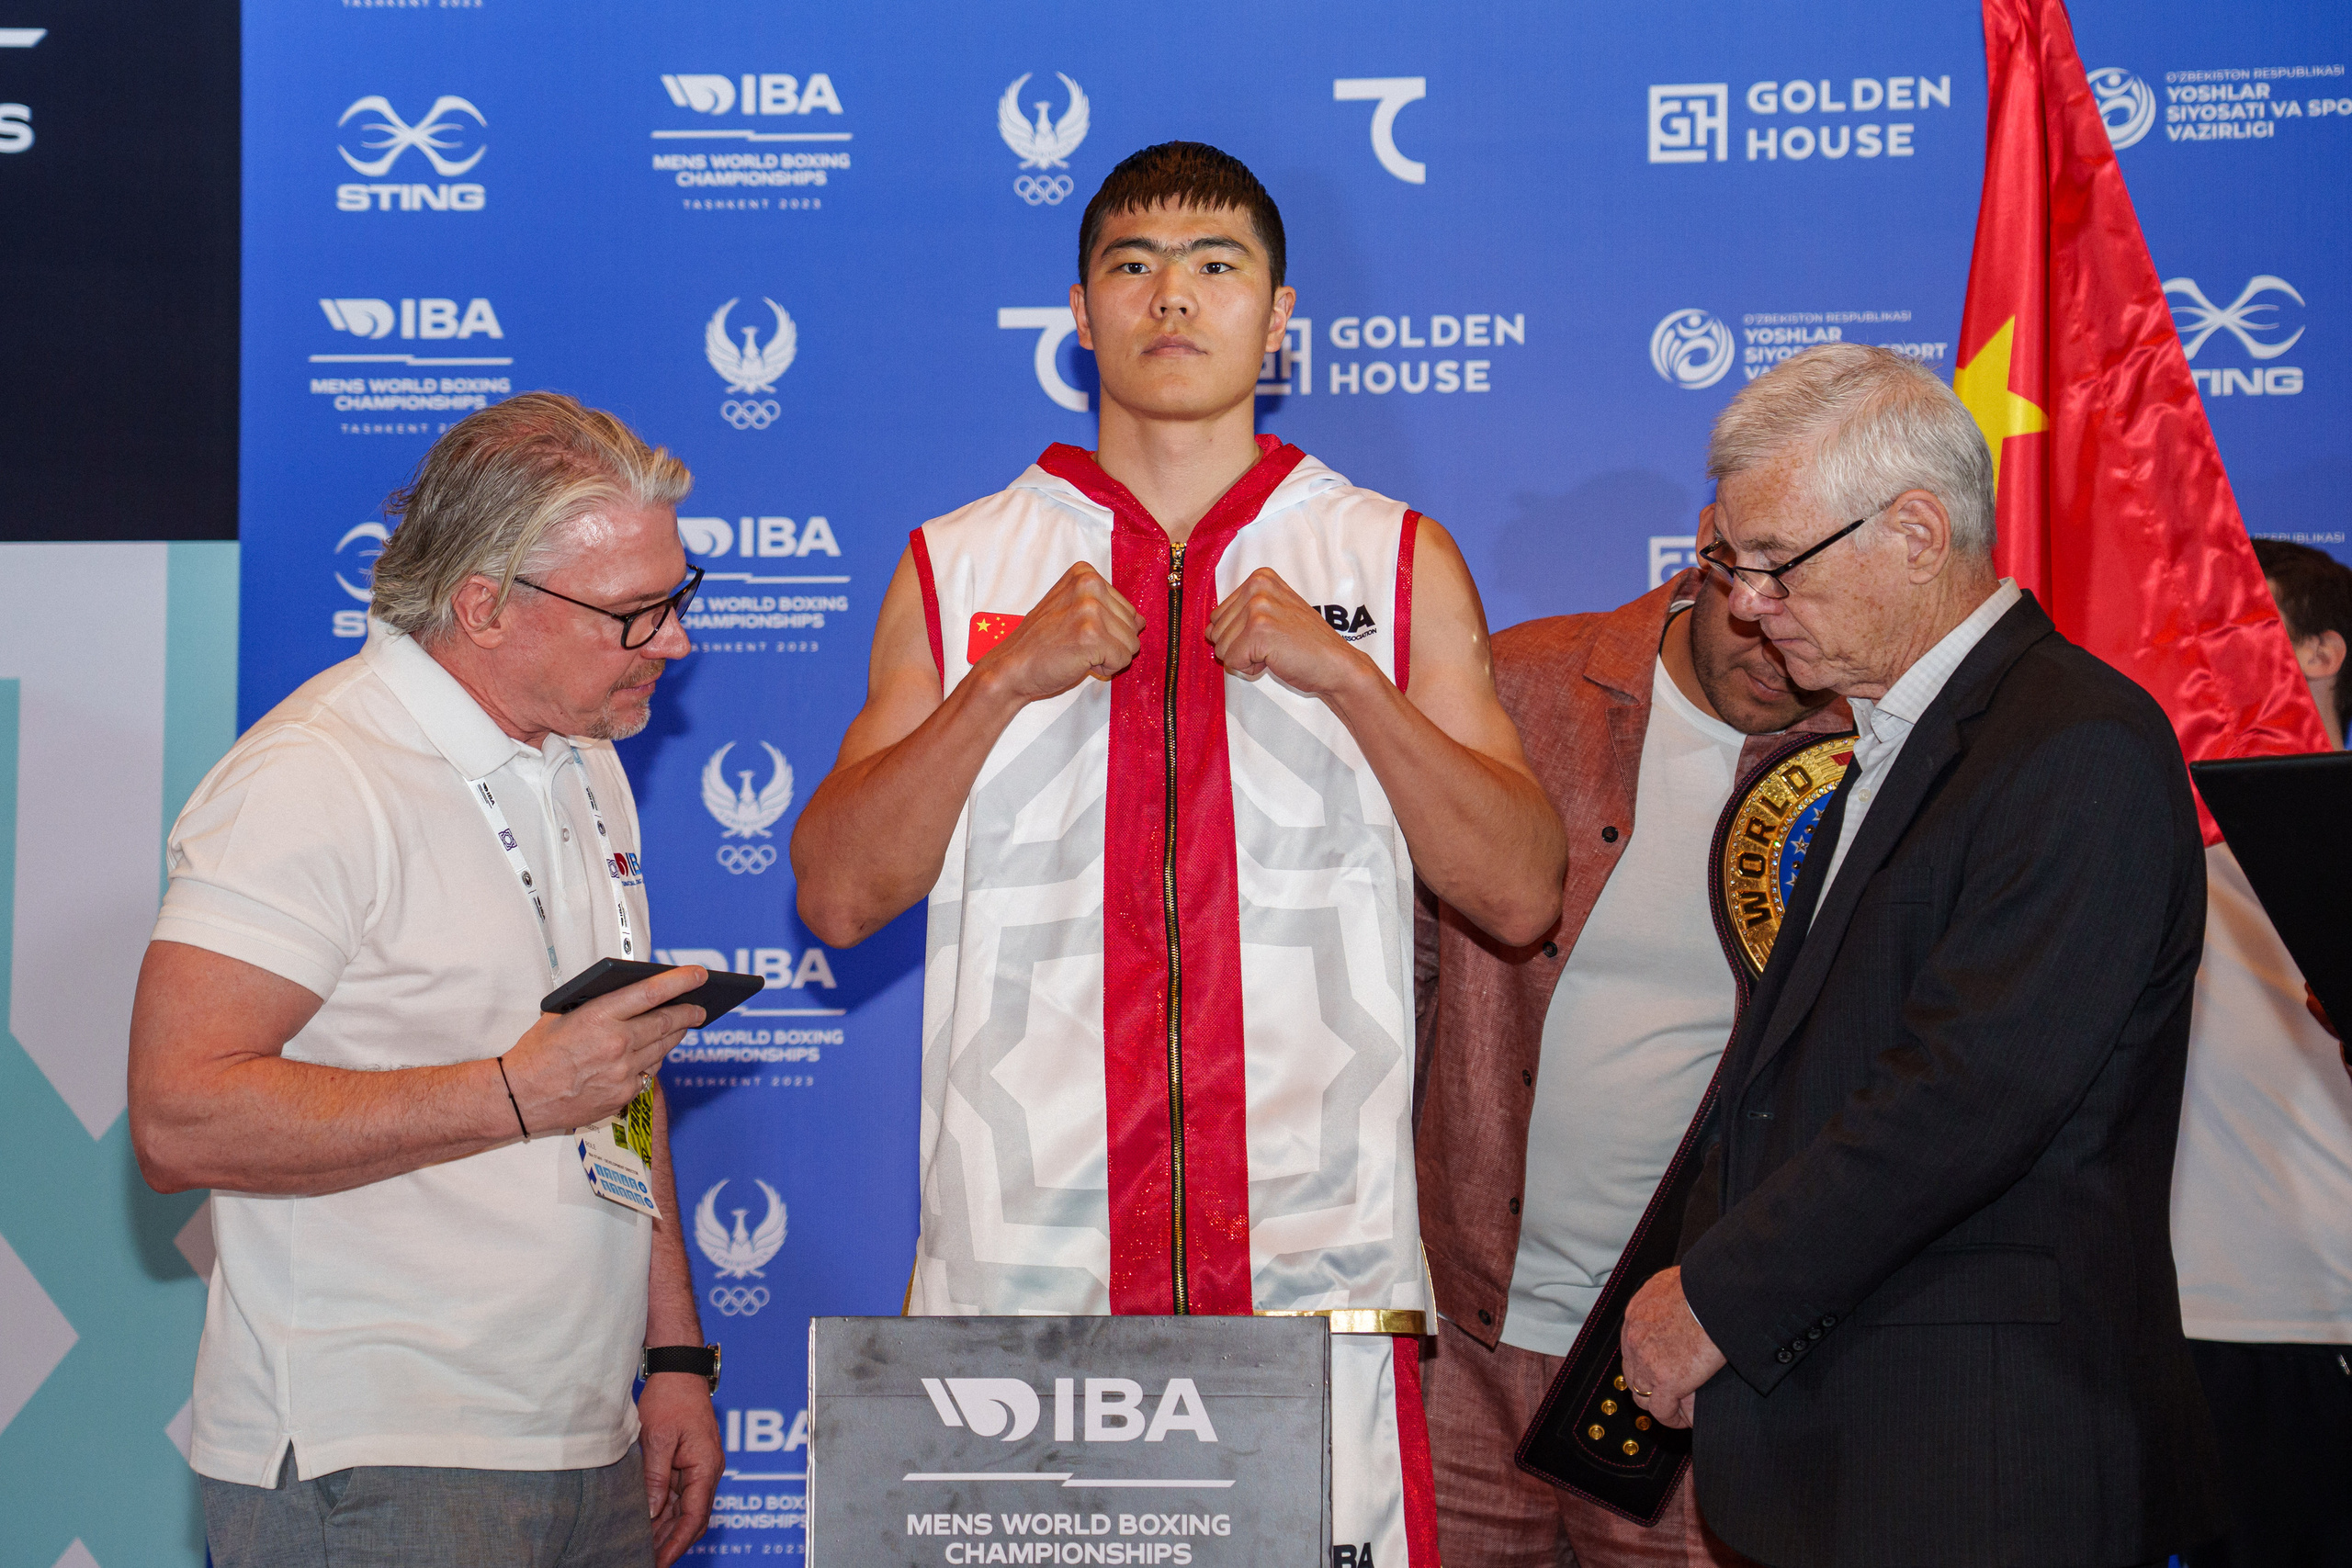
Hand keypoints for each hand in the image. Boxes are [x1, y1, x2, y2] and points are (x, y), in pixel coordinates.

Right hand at [502, 966, 707, 1132]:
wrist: (519, 1097)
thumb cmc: (536, 1053)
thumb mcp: (561, 1014)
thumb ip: (597, 1004)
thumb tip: (630, 995)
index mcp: (599, 1017)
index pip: (651, 992)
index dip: (680, 981)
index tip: (699, 975)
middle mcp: (616, 1044)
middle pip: (666, 1023)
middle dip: (688, 1012)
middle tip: (700, 1007)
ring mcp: (622, 1072)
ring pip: (662, 1049)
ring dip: (674, 1036)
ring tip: (681, 1026)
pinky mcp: (623, 1095)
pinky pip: (649, 1073)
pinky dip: (654, 1061)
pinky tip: (654, 1054)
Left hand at [640, 1371, 722, 1566]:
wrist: (679, 1370)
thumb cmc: (671, 1398)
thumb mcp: (658, 1439)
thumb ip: (656, 1477)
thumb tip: (651, 1512)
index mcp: (706, 1466)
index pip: (696, 1516)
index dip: (678, 1543)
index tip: (661, 1562)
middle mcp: (707, 1470)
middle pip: (693, 1517)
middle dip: (672, 1542)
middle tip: (648, 1561)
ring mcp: (699, 1467)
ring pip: (685, 1508)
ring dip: (667, 1528)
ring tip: (644, 1548)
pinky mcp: (689, 1462)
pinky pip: (679, 1494)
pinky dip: (665, 1511)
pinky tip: (648, 1523)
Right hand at [982, 562, 1142, 701]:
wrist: (1013, 667)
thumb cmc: (1042, 643)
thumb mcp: (1074, 613)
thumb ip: (1107, 611)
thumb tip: (1141, 621)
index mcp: (1085, 573)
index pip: (1127, 608)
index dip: (1107, 629)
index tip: (1077, 630)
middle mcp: (1089, 584)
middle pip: (1133, 625)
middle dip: (1111, 643)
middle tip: (1076, 644)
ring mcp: (1090, 608)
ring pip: (1131, 644)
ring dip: (1108, 656)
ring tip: (1078, 652)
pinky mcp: (1091, 635)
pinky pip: (1122, 660)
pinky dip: (1105, 669)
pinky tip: (1079, 661)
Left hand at [1205, 567, 1374, 697]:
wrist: (1335, 664)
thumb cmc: (1305, 645)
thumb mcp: (1272, 615)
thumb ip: (1239, 617)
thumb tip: (1208, 630)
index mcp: (1260, 577)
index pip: (1218, 614)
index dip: (1240, 634)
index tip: (1271, 633)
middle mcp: (1258, 586)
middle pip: (1216, 630)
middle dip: (1240, 647)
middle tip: (1273, 644)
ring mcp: (1258, 607)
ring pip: (1221, 647)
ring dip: (1246, 658)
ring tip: (1275, 651)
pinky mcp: (1259, 631)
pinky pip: (1232, 660)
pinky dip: (1250, 669)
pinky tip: (1274, 660)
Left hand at [1619, 1267, 1726, 1429]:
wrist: (1716, 1294)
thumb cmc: (1705, 1284)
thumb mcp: (1673, 1282)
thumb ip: (1666, 1295)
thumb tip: (1675, 1296)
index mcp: (1636, 1313)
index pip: (1631, 1347)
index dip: (1645, 1362)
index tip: (1658, 1370)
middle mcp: (1634, 1338)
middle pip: (1632, 1373)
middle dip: (1648, 1386)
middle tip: (1668, 1394)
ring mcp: (1647, 1362)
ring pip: (1642, 1396)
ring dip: (1660, 1405)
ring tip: (1677, 1411)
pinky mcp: (1667, 1381)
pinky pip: (1662, 1411)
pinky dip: (1672, 1419)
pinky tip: (1685, 1421)